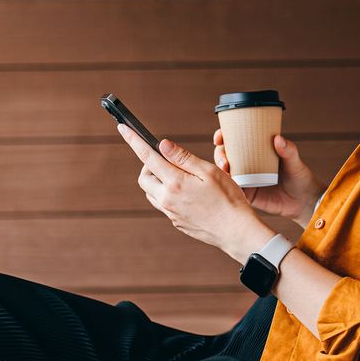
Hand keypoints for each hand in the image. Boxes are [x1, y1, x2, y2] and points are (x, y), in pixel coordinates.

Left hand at [118, 124, 272, 261]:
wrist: (236, 231)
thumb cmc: (228, 199)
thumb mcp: (209, 171)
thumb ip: (183, 157)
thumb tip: (162, 144)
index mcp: (175, 183)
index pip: (147, 157)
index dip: (134, 140)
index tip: (123, 128)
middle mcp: (167, 199)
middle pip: (143, 178)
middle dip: (149, 165)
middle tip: (166, 160)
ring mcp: (170, 213)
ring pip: (151, 193)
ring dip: (157, 181)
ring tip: (179, 177)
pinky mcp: (176, 222)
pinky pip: (163, 205)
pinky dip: (167, 194)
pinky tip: (187, 193)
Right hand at [213, 128, 326, 225]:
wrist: (305, 201)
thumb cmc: (300, 177)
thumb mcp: (295, 161)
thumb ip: (288, 150)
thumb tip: (278, 138)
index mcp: (256, 151)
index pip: (236, 140)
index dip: (223, 136)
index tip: (220, 136)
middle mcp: (248, 163)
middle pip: (226, 155)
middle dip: (219, 154)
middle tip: (224, 159)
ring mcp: (246, 179)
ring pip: (226, 172)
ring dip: (220, 170)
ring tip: (225, 170)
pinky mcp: (248, 194)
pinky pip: (233, 189)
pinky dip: (226, 186)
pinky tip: (225, 185)